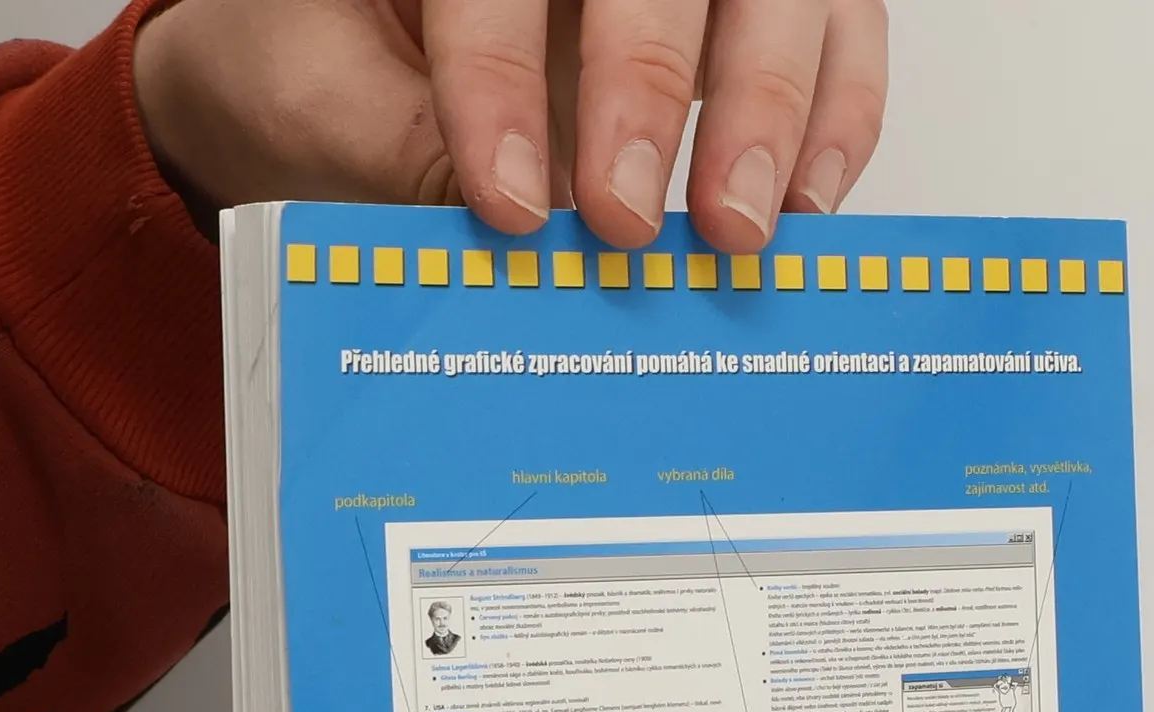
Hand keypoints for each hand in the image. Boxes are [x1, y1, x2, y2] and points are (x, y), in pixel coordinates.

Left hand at [132, 0, 886, 251]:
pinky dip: (835, 120)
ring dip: (767, 110)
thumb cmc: (315, 61)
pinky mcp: (754, 10)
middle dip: (648, 88)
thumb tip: (521, 246)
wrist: (328, 63)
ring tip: (735, 230)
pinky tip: (803, 207)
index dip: (503, 80)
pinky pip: (838, 33)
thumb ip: (411, 160)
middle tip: (623, 223)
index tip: (503, 201)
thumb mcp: (325, 103)